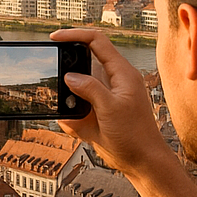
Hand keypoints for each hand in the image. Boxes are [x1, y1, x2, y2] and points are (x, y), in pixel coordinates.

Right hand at [49, 28, 164, 168]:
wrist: (142, 161)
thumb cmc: (135, 135)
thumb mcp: (111, 109)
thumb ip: (90, 89)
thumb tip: (69, 76)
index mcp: (121, 73)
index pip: (97, 42)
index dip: (75, 35)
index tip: (54, 38)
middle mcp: (113, 80)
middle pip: (84, 63)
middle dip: (67, 72)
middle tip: (56, 80)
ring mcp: (104, 96)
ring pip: (77, 87)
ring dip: (69, 99)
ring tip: (74, 114)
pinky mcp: (98, 111)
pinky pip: (77, 107)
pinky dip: (71, 116)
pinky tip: (76, 126)